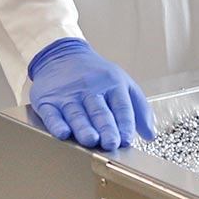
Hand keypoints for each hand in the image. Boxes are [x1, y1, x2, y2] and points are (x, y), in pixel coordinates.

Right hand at [26, 38, 156, 150]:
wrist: (62, 55)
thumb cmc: (97, 75)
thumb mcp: (123, 84)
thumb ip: (138, 109)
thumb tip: (150, 135)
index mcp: (112, 85)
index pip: (121, 106)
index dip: (125, 123)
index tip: (127, 139)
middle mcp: (90, 90)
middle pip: (100, 111)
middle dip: (106, 128)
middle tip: (111, 143)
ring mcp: (68, 95)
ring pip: (77, 114)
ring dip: (84, 128)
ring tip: (91, 140)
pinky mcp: (48, 101)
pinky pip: (52, 114)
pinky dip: (57, 124)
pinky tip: (63, 133)